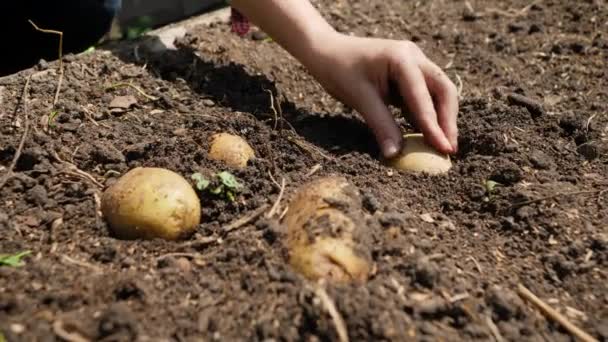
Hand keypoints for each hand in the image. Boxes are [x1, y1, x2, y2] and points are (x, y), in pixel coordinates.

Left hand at [305, 33, 458, 157]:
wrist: (326, 52)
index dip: (435, 125)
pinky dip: (426, 116)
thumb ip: (381, 125)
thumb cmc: (339, 70)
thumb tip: (396, 155)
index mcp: (402, 58)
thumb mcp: (360, 98)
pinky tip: (425, 136)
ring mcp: (414, 64)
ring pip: (437, 93)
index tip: (443, 148)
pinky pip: (424, 97)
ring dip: (440, 119)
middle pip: (443, 90)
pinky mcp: (408, 75)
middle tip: (448, 150)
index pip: (424, 96)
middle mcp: (414, 57)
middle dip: (447, 121)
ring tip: (440, 147)